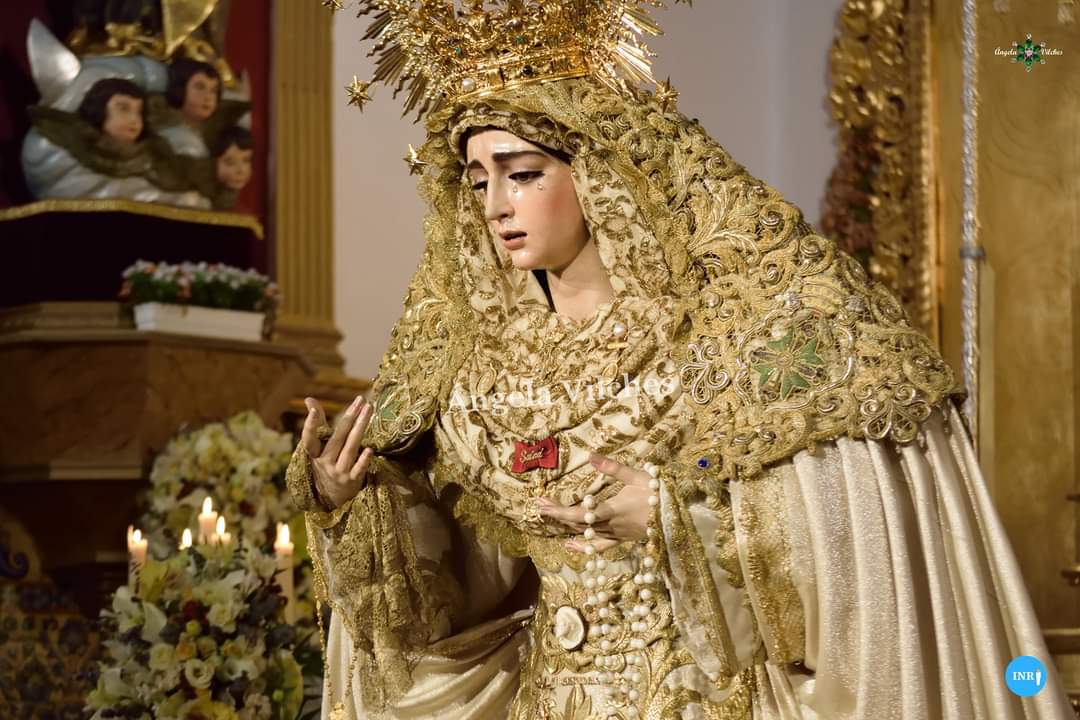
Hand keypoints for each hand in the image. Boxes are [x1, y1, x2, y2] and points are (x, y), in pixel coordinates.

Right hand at [300, 394, 375, 509]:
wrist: (334, 498)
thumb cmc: (328, 464)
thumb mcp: (319, 448)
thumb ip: (318, 424)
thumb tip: (309, 398)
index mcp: (315, 454)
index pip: (309, 439)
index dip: (310, 425)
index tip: (315, 409)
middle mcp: (325, 462)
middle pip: (338, 437)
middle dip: (350, 417)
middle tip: (361, 400)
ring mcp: (339, 472)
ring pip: (350, 448)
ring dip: (360, 428)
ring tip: (369, 409)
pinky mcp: (353, 480)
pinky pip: (358, 469)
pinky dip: (363, 460)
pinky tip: (370, 449)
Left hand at [538, 452, 654, 552]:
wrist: (676, 518)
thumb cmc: (658, 494)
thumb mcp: (636, 476)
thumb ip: (612, 467)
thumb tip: (590, 455)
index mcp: (612, 509)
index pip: (578, 513)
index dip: (559, 510)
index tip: (542, 505)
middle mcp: (609, 525)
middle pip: (577, 522)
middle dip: (557, 514)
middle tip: (540, 505)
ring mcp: (615, 535)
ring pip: (584, 532)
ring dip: (566, 524)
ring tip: (550, 515)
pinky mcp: (620, 540)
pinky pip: (598, 546)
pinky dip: (583, 546)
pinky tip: (570, 544)